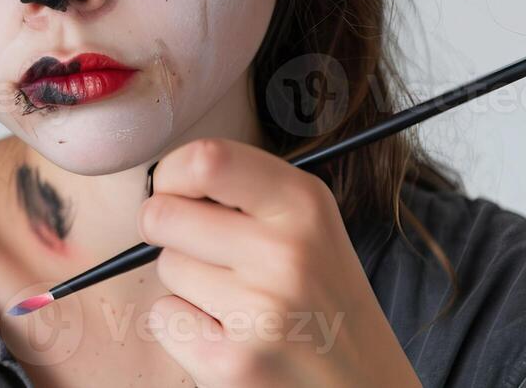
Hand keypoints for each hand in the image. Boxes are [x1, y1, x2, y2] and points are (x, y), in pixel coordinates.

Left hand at [135, 137, 419, 387]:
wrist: (366, 387)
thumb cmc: (321, 299)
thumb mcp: (307, 225)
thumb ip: (243, 191)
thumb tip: (159, 183)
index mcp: (305, 204)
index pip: (205, 159)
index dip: (171, 174)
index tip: (175, 191)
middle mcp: (288, 253)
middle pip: (163, 215)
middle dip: (169, 232)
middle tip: (208, 254)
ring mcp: (262, 311)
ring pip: (166, 267)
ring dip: (187, 285)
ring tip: (239, 303)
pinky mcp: (234, 363)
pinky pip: (164, 318)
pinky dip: (185, 329)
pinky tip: (231, 337)